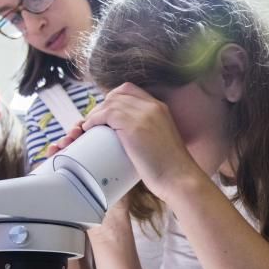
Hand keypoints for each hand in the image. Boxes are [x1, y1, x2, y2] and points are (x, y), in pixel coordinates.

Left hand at [51, 84, 203, 199]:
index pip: (130, 90)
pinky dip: (93, 119)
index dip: (113, 99)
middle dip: (101, 106)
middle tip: (94, 123)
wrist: (179, 178)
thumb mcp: (161, 143)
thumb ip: (150, 135)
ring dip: (95, 114)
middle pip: (117, 94)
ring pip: (109, 103)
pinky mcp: (133, 125)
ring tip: (88, 129)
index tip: (106, 114)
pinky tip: (88, 128)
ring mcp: (143, 114)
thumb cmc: (171, 170)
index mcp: (160, 108)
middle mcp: (152, 106)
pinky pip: (105, 114)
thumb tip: (135, 143)